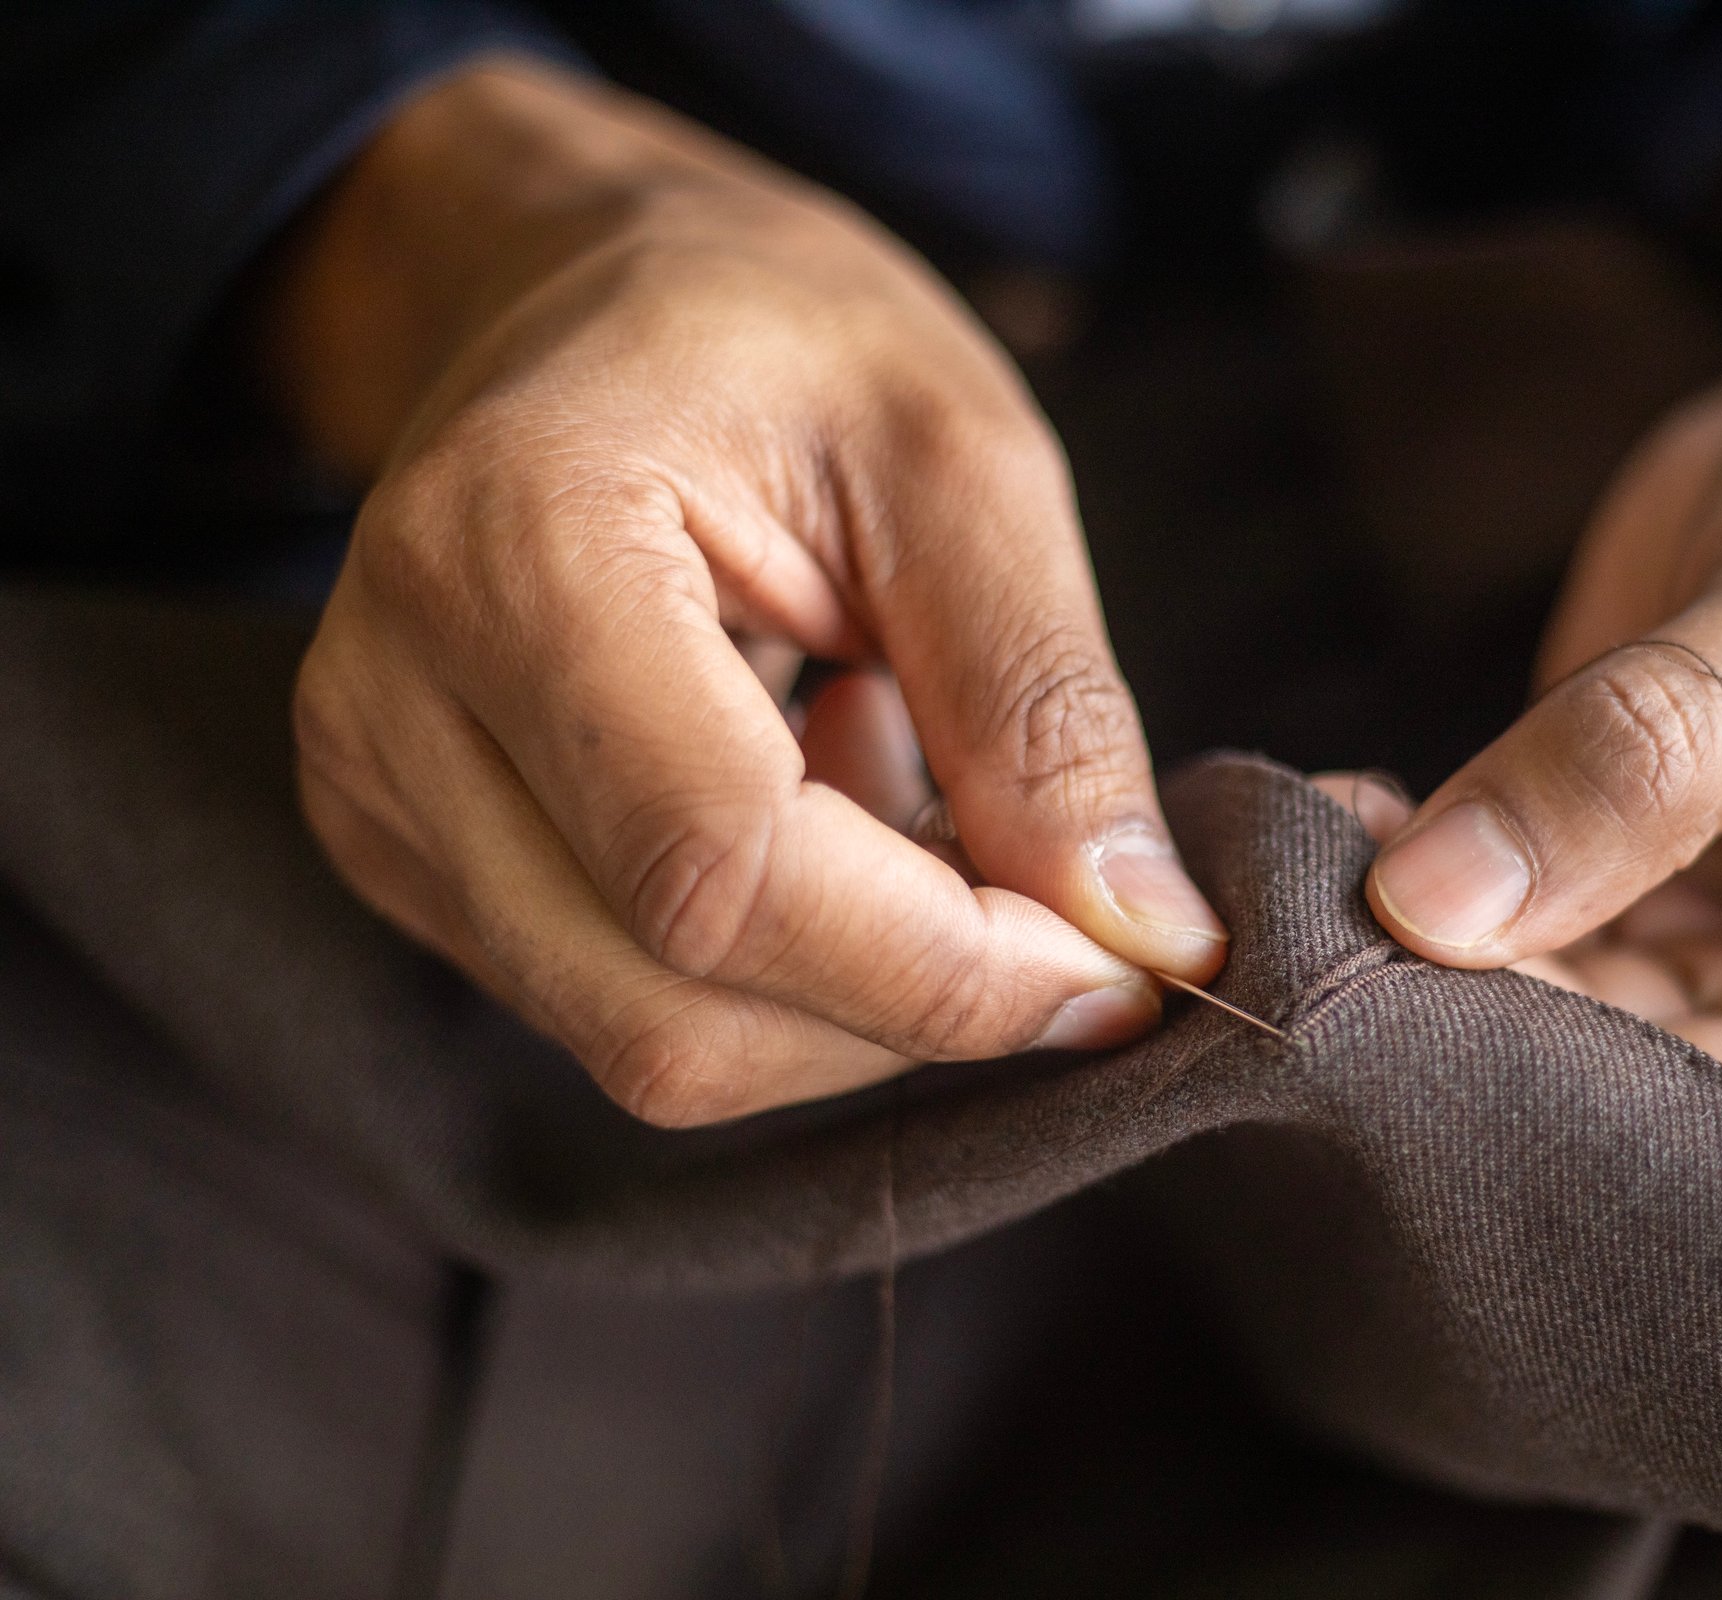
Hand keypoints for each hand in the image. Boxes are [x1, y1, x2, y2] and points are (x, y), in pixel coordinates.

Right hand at [272, 60, 1223, 1124]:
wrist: (583, 297)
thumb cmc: (778, 337)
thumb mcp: (960, 457)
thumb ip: (1044, 703)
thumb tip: (1145, 937)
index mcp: (513, 551)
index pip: (725, 871)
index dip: (946, 967)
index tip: (1122, 967)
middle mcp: (390, 704)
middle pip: (677, 1006)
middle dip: (912, 994)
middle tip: (1028, 852)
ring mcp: (374, 796)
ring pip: (654, 1042)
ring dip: (849, 979)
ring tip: (887, 759)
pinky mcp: (406, 859)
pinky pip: (625, 1008)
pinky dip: (782, 963)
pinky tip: (807, 795)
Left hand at [1357, 189, 1721, 1278]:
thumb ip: (1644, 771)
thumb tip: (1434, 911)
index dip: (1681, 1213)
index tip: (1502, 1126)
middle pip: (1688, 1161)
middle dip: (1522, 1097)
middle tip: (1364, 1011)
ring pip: (1574, 1067)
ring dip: (1443, 1001)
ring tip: (1319, 914)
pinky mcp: (1642, 916)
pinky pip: (1518, 957)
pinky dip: (1424, 910)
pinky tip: (1337, 841)